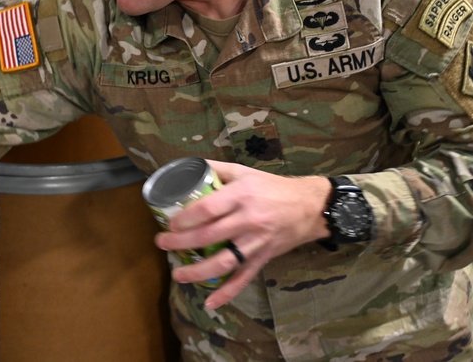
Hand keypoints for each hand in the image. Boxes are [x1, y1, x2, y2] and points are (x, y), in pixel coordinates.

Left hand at [154, 160, 331, 309]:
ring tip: (177, 274)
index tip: (170, 222)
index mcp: (242, 195)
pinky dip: (227, 293)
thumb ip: (216, 169)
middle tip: (162, 243)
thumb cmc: (272, 187)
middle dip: (182, 242)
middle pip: (210, 236)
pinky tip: (210, 302)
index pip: (209, 209)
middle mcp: (248, 220)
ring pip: (225, 262)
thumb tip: (185, 168)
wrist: (310, 207)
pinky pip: (244, 278)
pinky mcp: (264, 258)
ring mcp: (257, 242)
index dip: (186, 218)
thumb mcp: (244, 171)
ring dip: (198, 271)